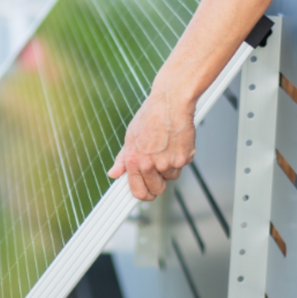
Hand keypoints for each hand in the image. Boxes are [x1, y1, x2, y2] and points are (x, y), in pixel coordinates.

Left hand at [107, 84, 196, 200]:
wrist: (171, 102)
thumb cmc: (151, 116)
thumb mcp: (130, 136)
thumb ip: (122, 159)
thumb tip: (113, 173)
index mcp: (134, 160)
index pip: (138, 191)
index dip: (144, 195)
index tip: (147, 193)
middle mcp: (149, 164)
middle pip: (157, 190)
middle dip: (159, 182)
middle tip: (160, 168)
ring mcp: (167, 163)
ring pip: (171, 177)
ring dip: (171, 167)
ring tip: (167, 147)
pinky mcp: (182, 158)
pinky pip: (183, 166)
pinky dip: (181, 157)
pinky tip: (176, 142)